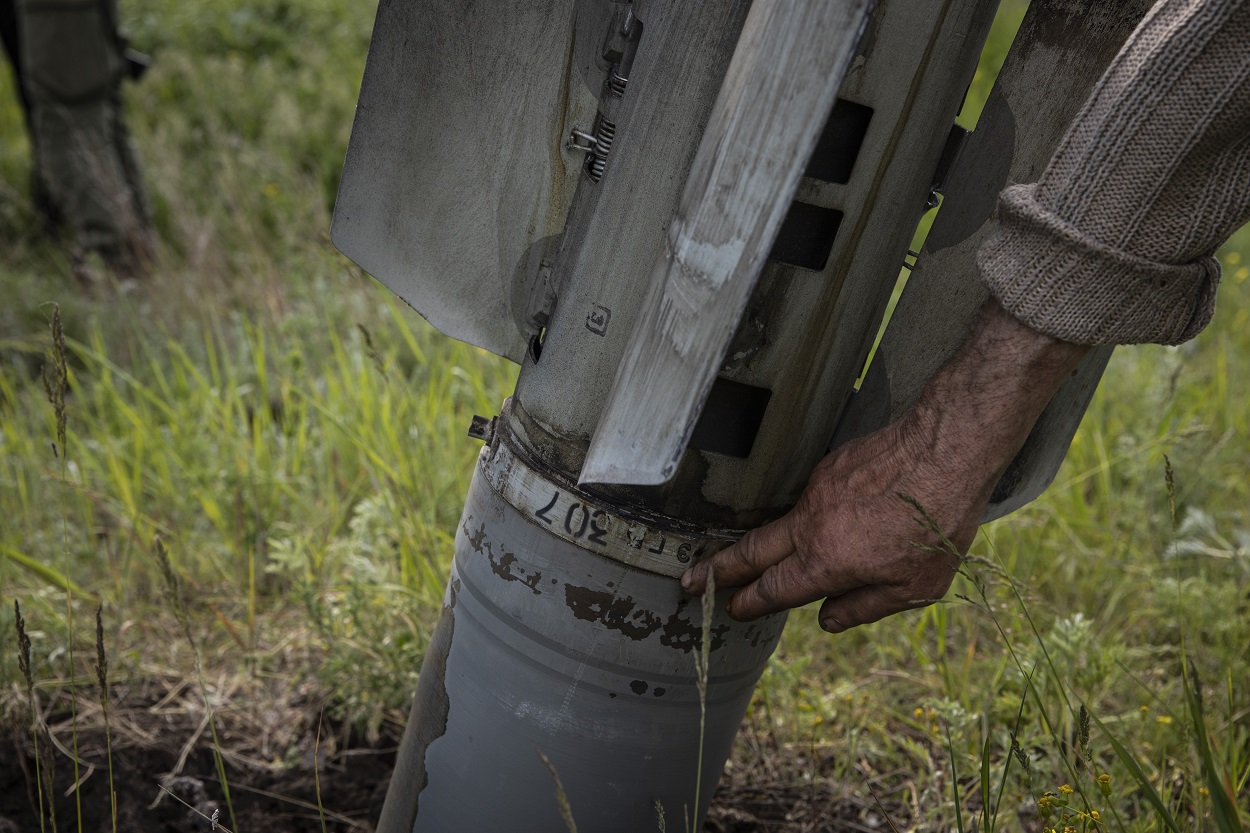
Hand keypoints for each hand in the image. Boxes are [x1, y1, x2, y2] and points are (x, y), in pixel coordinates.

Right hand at [680, 410, 982, 631]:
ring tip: (743, 556)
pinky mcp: (828, 467)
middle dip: (718, 571)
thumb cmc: (936, 525)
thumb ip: (864, 607)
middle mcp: (810, 526)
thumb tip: (826, 620)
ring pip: (779, 524)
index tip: (732, 610)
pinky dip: (805, 515)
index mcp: (827, 562)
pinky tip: (823, 519)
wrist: (944, 451)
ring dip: (760, 542)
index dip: (750, 603)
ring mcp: (815, 492)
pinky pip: (807, 499)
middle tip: (689, 582)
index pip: (775, 590)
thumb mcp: (915, 588)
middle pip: (752, 552)